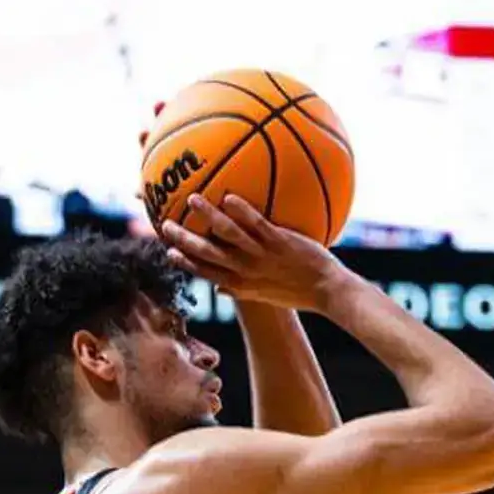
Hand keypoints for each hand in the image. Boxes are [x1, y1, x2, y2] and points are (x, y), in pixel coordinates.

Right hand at [161, 194, 345, 312]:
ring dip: (208, 217)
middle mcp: (247, 271)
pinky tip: (228, 197)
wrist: (328, 292)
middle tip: (166, 225)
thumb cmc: (300, 293)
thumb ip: (242, 291)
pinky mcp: (279, 243)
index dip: (187, 263)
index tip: (169, 251)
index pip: (207, 273)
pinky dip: (241, 211)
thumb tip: (221, 289)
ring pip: (228, 235)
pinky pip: (256, 224)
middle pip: (208, 254)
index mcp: (242, 285)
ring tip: (192, 199)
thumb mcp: (266, 297)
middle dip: (185, 239)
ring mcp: (262, 256)